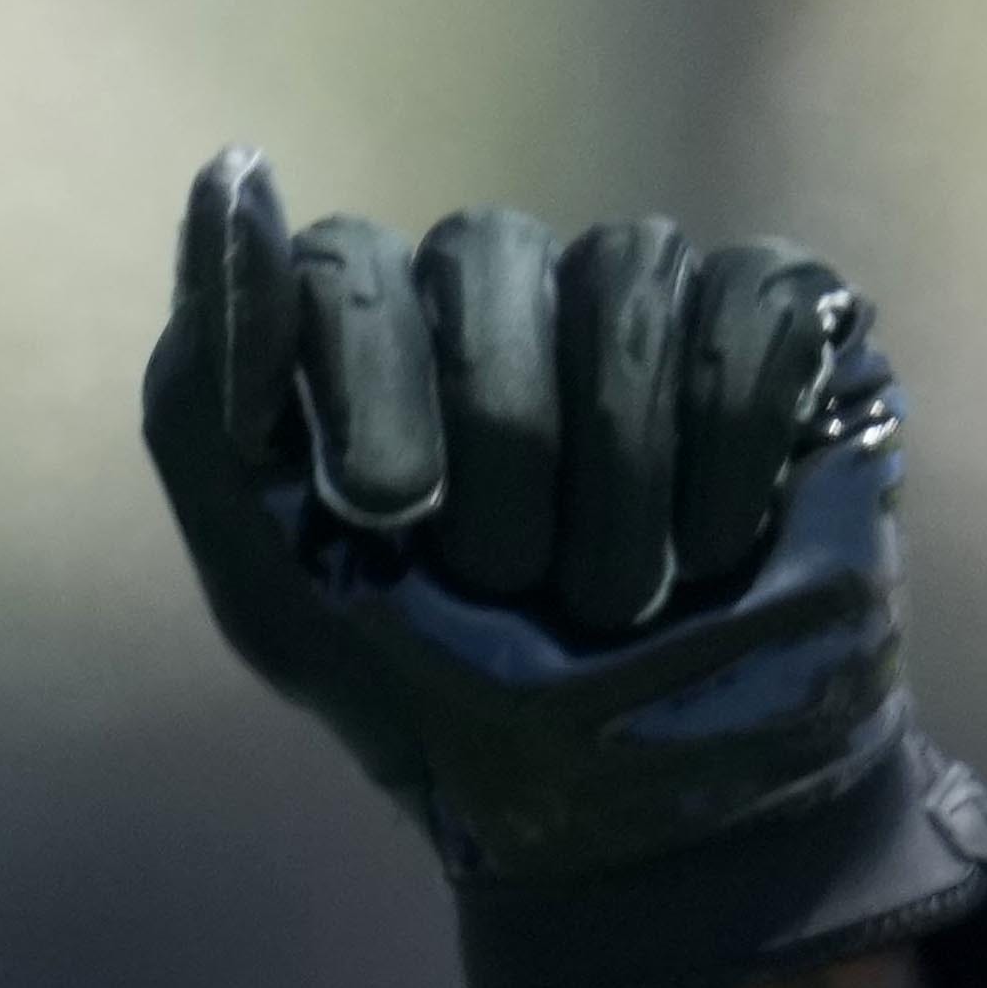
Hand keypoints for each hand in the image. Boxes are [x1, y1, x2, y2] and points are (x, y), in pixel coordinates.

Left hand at [140, 151, 986, 987]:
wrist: (639, 815)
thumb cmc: (441, 708)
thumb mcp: (276, 590)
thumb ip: (208, 399)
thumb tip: (228, 172)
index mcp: (371, 348)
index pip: (346, 262)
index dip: (369, 384)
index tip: (384, 518)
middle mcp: (503, 302)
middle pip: (486, 256)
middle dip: (499, 447)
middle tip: (509, 581)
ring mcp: (641, 306)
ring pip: (625, 276)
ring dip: (617, 476)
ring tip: (621, 596)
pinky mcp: (779, 327)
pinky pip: (751, 301)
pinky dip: (730, 444)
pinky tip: (721, 547)